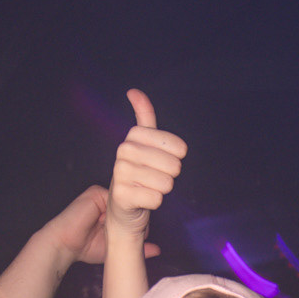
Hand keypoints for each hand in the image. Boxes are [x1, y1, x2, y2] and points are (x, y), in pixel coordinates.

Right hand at [40, 183, 160, 269]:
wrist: (64, 244)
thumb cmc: (84, 248)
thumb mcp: (113, 248)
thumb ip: (135, 247)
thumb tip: (158, 250)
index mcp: (111, 212)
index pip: (133, 210)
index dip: (137, 221)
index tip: (137, 232)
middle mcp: (107, 202)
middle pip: (131, 203)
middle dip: (133, 217)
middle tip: (128, 230)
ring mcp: (101, 196)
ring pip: (126, 198)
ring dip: (125, 213)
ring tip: (114, 227)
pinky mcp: (96, 193)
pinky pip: (115, 196)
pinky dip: (116, 207)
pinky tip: (109, 220)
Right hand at [106, 90, 187, 234]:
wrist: (123, 206)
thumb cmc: (139, 173)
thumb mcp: (143, 143)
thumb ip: (144, 117)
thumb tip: (133, 91)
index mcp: (133, 136)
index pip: (178, 147)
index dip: (178, 157)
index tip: (165, 159)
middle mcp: (123, 151)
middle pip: (173, 166)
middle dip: (170, 175)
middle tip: (155, 177)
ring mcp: (120, 173)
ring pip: (166, 184)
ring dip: (162, 189)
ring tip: (148, 188)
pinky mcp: (121, 195)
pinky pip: (156, 199)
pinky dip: (154, 202)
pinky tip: (143, 199)